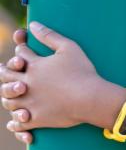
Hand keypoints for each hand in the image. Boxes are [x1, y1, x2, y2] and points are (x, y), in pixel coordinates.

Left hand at [0, 21, 113, 143]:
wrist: (92, 98)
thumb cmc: (83, 72)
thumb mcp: (69, 48)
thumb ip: (49, 36)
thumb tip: (33, 24)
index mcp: (34, 66)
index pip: (20, 54)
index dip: (20, 48)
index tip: (23, 46)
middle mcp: (27, 84)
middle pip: (6, 77)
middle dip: (4, 72)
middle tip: (4, 71)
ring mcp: (30, 103)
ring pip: (8, 101)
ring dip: (7, 97)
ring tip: (10, 98)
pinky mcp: (37, 118)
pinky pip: (20, 123)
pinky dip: (16, 124)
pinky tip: (16, 122)